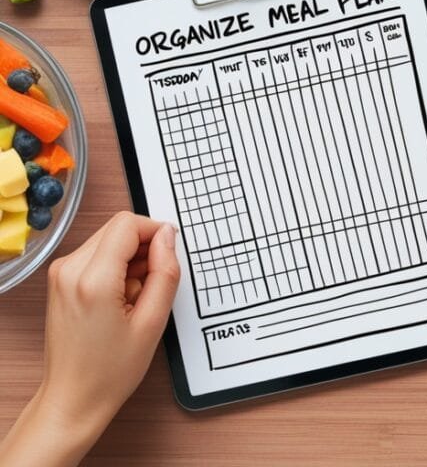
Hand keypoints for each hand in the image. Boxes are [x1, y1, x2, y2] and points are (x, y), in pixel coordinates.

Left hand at [1, 212, 179, 466]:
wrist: (72, 399)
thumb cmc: (109, 371)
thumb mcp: (153, 321)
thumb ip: (165, 271)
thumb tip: (167, 237)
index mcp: (92, 280)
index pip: (128, 224)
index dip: (155, 231)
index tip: (168, 253)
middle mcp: (69, 270)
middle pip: (117, 228)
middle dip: (143, 246)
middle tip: (153, 281)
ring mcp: (60, 274)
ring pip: (108, 239)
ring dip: (129, 257)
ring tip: (135, 295)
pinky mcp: (60, 279)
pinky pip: (96, 253)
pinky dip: (115, 265)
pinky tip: (120, 296)